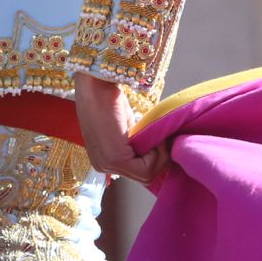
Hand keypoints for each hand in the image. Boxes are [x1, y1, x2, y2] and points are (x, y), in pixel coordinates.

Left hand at [74, 73, 167, 190]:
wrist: (98, 83)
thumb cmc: (111, 98)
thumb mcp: (128, 127)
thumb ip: (138, 142)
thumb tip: (159, 149)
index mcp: (104, 161)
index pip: (139, 173)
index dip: (156, 159)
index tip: (160, 139)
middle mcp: (102, 167)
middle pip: (145, 178)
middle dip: (160, 159)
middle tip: (162, 137)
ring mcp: (106, 165)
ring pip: (147, 175)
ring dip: (160, 155)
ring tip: (158, 135)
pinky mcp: (114, 159)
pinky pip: (146, 169)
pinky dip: (158, 153)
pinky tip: (155, 136)